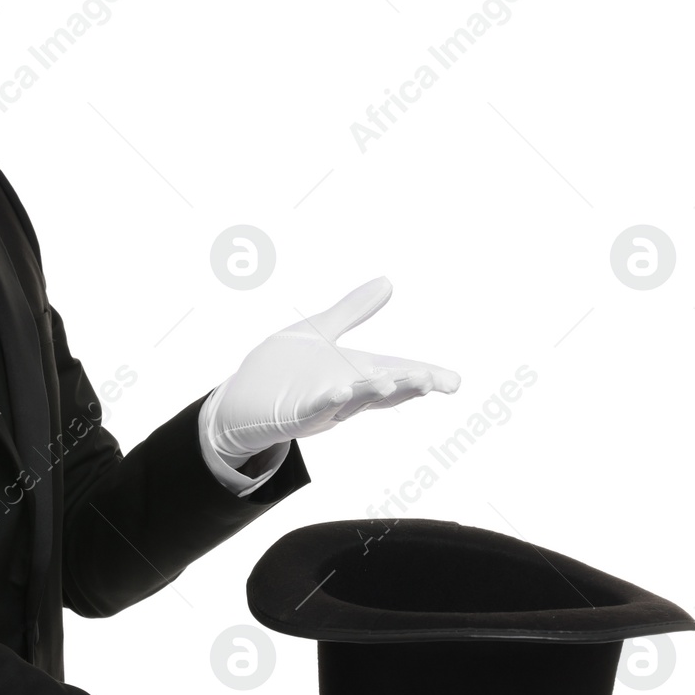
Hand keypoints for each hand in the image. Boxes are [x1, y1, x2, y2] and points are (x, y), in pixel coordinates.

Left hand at [203, 277, 459, 466]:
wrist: (240, 397)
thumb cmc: (282, 369)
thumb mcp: (320, 332)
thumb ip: (352, 310)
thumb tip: (388, 282)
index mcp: (355, 374)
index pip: (396, 373)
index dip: (424, 376)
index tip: (454, 381)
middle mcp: (345, 393)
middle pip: (382, 390)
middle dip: (406, 385)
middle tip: (432, 380)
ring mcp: (320, 406)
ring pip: (353, 402)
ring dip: (372, 394)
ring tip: (391, 382)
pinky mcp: (292, 413)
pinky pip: (313, 408)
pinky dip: (328, 402)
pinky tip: (341, 392)